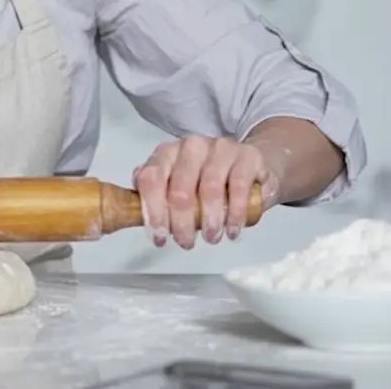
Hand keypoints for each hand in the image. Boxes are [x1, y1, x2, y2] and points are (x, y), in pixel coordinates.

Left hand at [133, 135, 280, 249]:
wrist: (251, 164)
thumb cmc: (207, 180)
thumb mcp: (179, 185)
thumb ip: (158, 195)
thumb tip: (138, 212)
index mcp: (167, 153)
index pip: (151, 178)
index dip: (152, 211)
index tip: (159, 238)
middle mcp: (191, 146)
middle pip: (179, 188)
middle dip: (181, 223)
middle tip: (186, 243)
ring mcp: (220, 148)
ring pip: (209, 188)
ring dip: (209, 220)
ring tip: (211, 238)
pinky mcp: (247, 156)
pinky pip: (238, 187)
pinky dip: (234, 214)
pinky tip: (232, 230)